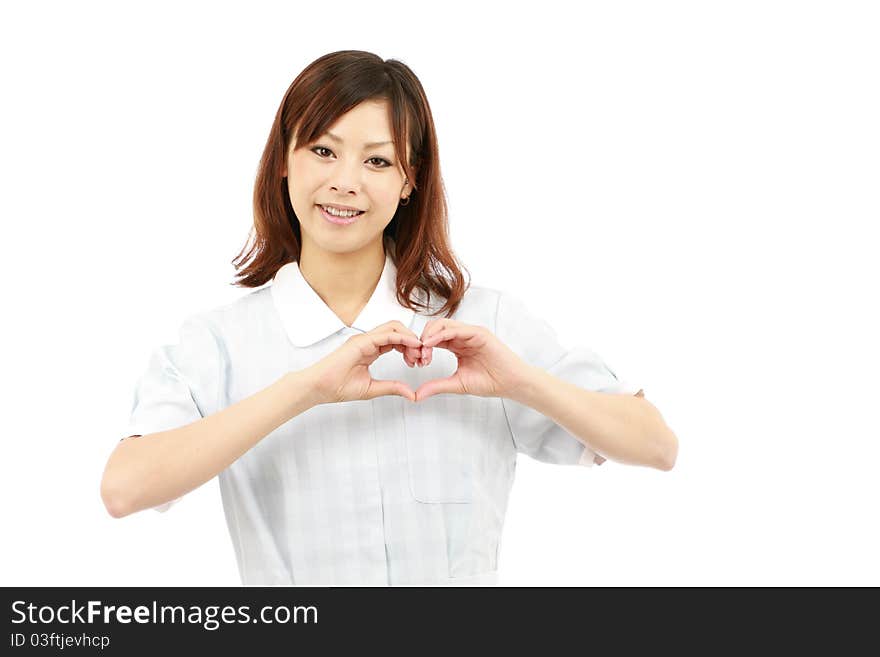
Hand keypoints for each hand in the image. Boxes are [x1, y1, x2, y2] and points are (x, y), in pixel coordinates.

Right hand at [305, 321, 424, 403]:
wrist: (318, 388)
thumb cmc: (337, 387)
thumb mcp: (372, 388)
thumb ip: (392, 388)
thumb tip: (410, 393)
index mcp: (370, 349)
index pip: (396, 340)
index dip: (410, 348)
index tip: (418, 361)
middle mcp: (368, 341)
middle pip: (398, 330)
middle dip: (413, 341)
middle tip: (422, 357)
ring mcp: (364, 339)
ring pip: (394, 327)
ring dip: (410, 338)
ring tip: (419, 352)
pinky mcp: (361, 342)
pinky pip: (386, 334)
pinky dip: (402, 338)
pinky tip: (413, 345)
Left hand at [413, 319, 532, 401]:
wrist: (511, 384)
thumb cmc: (490, 382)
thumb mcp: (457, 384)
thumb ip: (437, 386)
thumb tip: (416, 394)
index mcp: (457, 345)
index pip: (433, 338)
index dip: (422, 347)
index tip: (417, 363)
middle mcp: (463, 336)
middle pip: (435, 327)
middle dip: (423, 338)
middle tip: (418, 356)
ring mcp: (471, 333)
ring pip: (443, 324)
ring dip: (429, 335)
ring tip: (423, 350)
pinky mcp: (479, 333)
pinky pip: (456, 329)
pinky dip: (441, 335)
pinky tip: (431, 344)